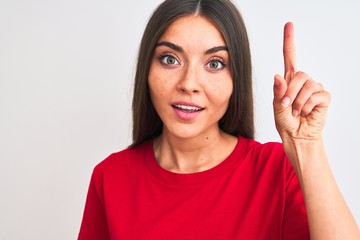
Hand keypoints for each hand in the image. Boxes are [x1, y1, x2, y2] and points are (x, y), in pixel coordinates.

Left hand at [273, 22, 330, 142]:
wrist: (296, 136)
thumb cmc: (285, 122)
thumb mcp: (276, 107)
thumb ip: (277, 92)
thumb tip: (277, 76)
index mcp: (289, 81)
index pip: (290, 57)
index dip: (289, 41)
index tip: (289, 25)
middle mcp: (302, 82)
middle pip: (299, 74)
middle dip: (290, 91)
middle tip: (286, 105)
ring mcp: (314, 88)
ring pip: (308, 85)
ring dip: (298, 101)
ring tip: (295, 111)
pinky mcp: (323, 97)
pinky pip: (317, 95)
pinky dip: (307, 106)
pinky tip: (305, 113)